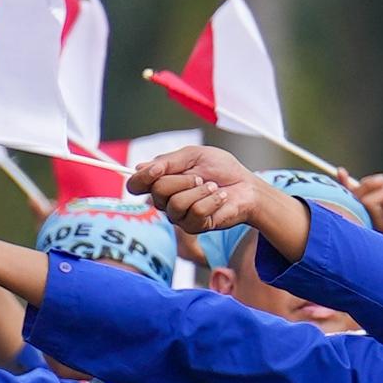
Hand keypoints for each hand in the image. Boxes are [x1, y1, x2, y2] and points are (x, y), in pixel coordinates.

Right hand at [134, 143, 271, 237]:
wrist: (247, 185)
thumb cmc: (221, 169)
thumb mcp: (194, 155)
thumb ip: (167, 161)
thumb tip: (140, 168)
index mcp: (161, 181)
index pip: (135, 185)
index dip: (142, 178)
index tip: (157, 169)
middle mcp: (166, 201)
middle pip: (156, 192)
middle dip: (181, 180)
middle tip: (199, 177)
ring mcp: (179, 216)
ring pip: (175, 204)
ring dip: (199, 191)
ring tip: (213, 187)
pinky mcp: (195, 226)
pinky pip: (195, 212)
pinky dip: (212, 200)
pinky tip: (221, 198)